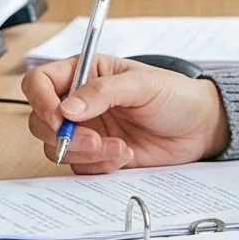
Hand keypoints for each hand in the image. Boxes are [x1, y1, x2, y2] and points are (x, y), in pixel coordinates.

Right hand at [23, 56, 229, 172]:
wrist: (198, 128)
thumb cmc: (175, 95)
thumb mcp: (142, 85)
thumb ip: (102, 92)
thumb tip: (67, 108)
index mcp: (84, 73)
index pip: (39, 82)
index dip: (41, 101)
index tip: (59, 118)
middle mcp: (79, 102)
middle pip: (40, 120)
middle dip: (64, 135)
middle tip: (94, 140)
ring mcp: (86, 130)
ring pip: (56, 148)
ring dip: (85, 153)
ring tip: (120, 147)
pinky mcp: (95, 155)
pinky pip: (78, 166)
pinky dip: (99, 165)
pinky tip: (125, 155)